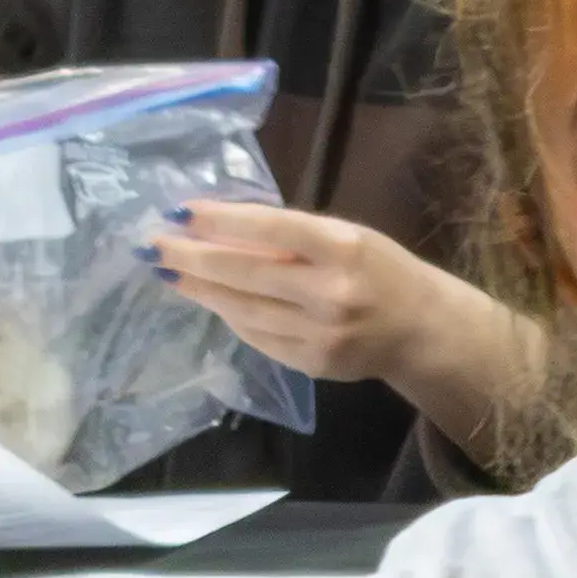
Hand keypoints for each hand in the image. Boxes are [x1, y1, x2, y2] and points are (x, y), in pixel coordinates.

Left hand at [141, 200, 500, 395]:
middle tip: (155, 246)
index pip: (270, 228)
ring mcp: (321, 334)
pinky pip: (258, 337)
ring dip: (202, 291)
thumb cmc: (379, 269)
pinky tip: (212, 300)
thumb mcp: (347, 236)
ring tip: (171, 273)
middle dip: (194, 258)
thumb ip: (292, 235)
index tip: (181, 212)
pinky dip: (231, 317)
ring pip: (244, 310)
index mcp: (344, 247)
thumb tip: (220, 227)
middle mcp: (331, 292)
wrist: (421, 330)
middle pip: (247, 273)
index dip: (221, 220)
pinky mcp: (312, 364)